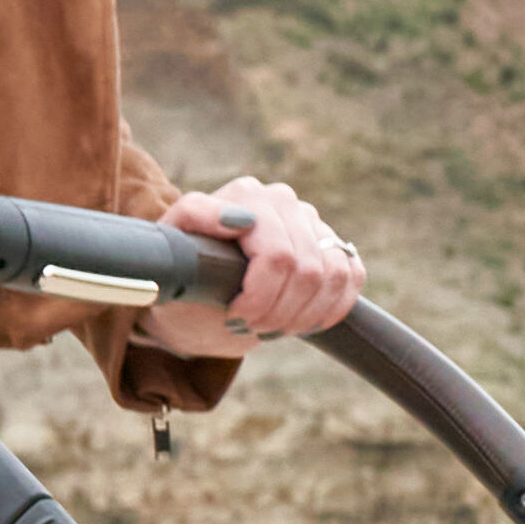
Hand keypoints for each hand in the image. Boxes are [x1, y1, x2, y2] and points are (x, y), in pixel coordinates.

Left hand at [143, 177, 364, 352]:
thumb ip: (195, 219)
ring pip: (335, 275)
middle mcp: (282, 200)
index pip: (278, 255)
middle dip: (279, 312)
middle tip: (252, 328)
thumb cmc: (183, 280)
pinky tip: (302, 321)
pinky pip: (352, 275)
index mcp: (245, 194)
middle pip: (308, 270)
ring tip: (273, 328)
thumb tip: (240, 219)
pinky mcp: (331, 244)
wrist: (198, 300)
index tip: (235, 319)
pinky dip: (332, 308)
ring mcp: (310, 221)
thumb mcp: (172, 253)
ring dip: (305, 315)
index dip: (261, 298)